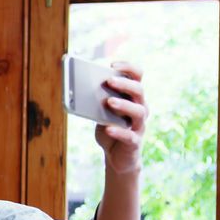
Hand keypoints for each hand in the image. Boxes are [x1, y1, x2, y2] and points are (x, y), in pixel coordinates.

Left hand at [95, 61, 147, 175]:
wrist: (116, 157)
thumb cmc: (109, 129)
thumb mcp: (100, 113)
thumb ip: (95, 101)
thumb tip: (80, 90)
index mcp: (133, 98)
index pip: (137, 76)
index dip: (128, 68)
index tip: (113, 63)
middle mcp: (140, 108)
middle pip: (139, 91)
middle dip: (124, 84)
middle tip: (109, 81)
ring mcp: (139, 126)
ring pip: (139, 112)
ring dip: (124, 105)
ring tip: (109, 101)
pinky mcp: (134, 143)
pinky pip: (129, 136)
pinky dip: (119, 131)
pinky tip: (108, 128)